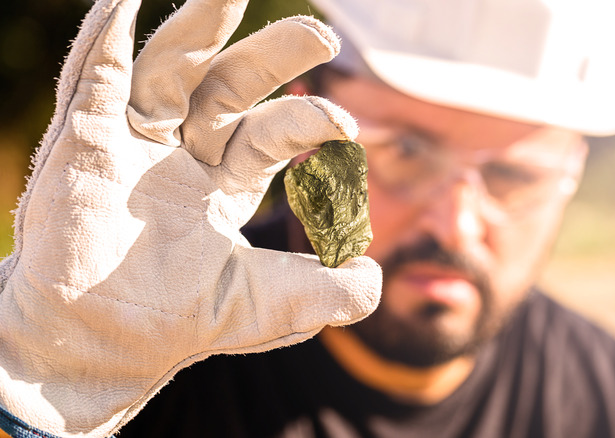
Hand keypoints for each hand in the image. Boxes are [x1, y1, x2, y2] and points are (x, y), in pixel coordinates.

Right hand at [0, 0, 380, 435]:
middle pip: (229, 84)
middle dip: (273, 55)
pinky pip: (92, 78)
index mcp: (223, 179)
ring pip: (168, 68)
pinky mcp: (82, 142)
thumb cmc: (177, 323)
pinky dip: (103, 37)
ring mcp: (131, 141)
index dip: (308, 122)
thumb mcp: (267, 307)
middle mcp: (181, 151)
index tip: (347, 128)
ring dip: (197, 25)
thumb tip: (373, 278)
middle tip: (324, 36)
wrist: (101, 348)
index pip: (271, 132)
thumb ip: (326, 294)